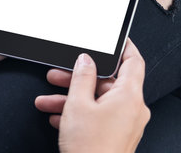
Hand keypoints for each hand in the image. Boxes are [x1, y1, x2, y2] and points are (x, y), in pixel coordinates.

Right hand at [35, 40, 149, 152]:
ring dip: (72, 99)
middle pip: (107, 83)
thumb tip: (86, 61)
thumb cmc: (90, 148)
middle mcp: (132, 109)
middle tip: (57, 75)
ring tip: (46, 101)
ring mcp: (126, 125)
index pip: (133, 61)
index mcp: (129, 96)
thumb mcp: (78, 104)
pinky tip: (57, 117)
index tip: (115, 39)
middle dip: (78, 79)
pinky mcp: (117, 137)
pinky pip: (99, 117)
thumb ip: (82, 76)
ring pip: (98, 101)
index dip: (124, 47)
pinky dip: (79, 114)